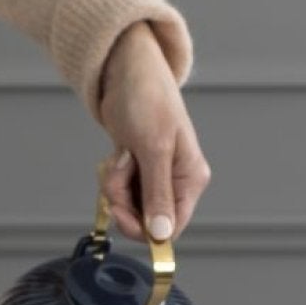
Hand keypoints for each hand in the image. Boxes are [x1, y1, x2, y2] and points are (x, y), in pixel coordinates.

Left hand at [94, 22, 209, 241]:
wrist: (126, 71)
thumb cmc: (147, 99)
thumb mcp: (153, 149)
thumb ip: (157, 194)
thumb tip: (162, 233)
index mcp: (191, 179)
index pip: (173, 226)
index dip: (145, 228)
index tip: (121, 213)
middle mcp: (177, 181)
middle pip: (147, 219)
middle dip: (125, 200)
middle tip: (119, 172)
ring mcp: (156, 177)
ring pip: (131, 205)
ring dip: (116, 186)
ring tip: (121, 156)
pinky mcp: (139, 170)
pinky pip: (122, 190)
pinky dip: (114, 177)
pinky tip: (119, 155)